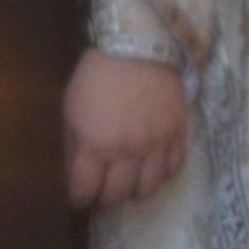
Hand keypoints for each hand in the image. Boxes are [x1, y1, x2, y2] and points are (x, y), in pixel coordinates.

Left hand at [67, 49, 190, 207]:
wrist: (138, 49)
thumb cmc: (96, 78)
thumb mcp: (71, 112)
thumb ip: (72, 145)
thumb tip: (70, 173)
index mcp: (95, 144)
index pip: (85, 190)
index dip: (78, 199)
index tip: (77, 198)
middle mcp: (127, 150)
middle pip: (117, 194)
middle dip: (104, 198)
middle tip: (100, 192)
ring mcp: (156, 144)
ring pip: (148, 188)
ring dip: (134, 191)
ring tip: (126, 184)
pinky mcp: (178, 134)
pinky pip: (173, 169)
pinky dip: (160, 175)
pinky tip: (150, 170)